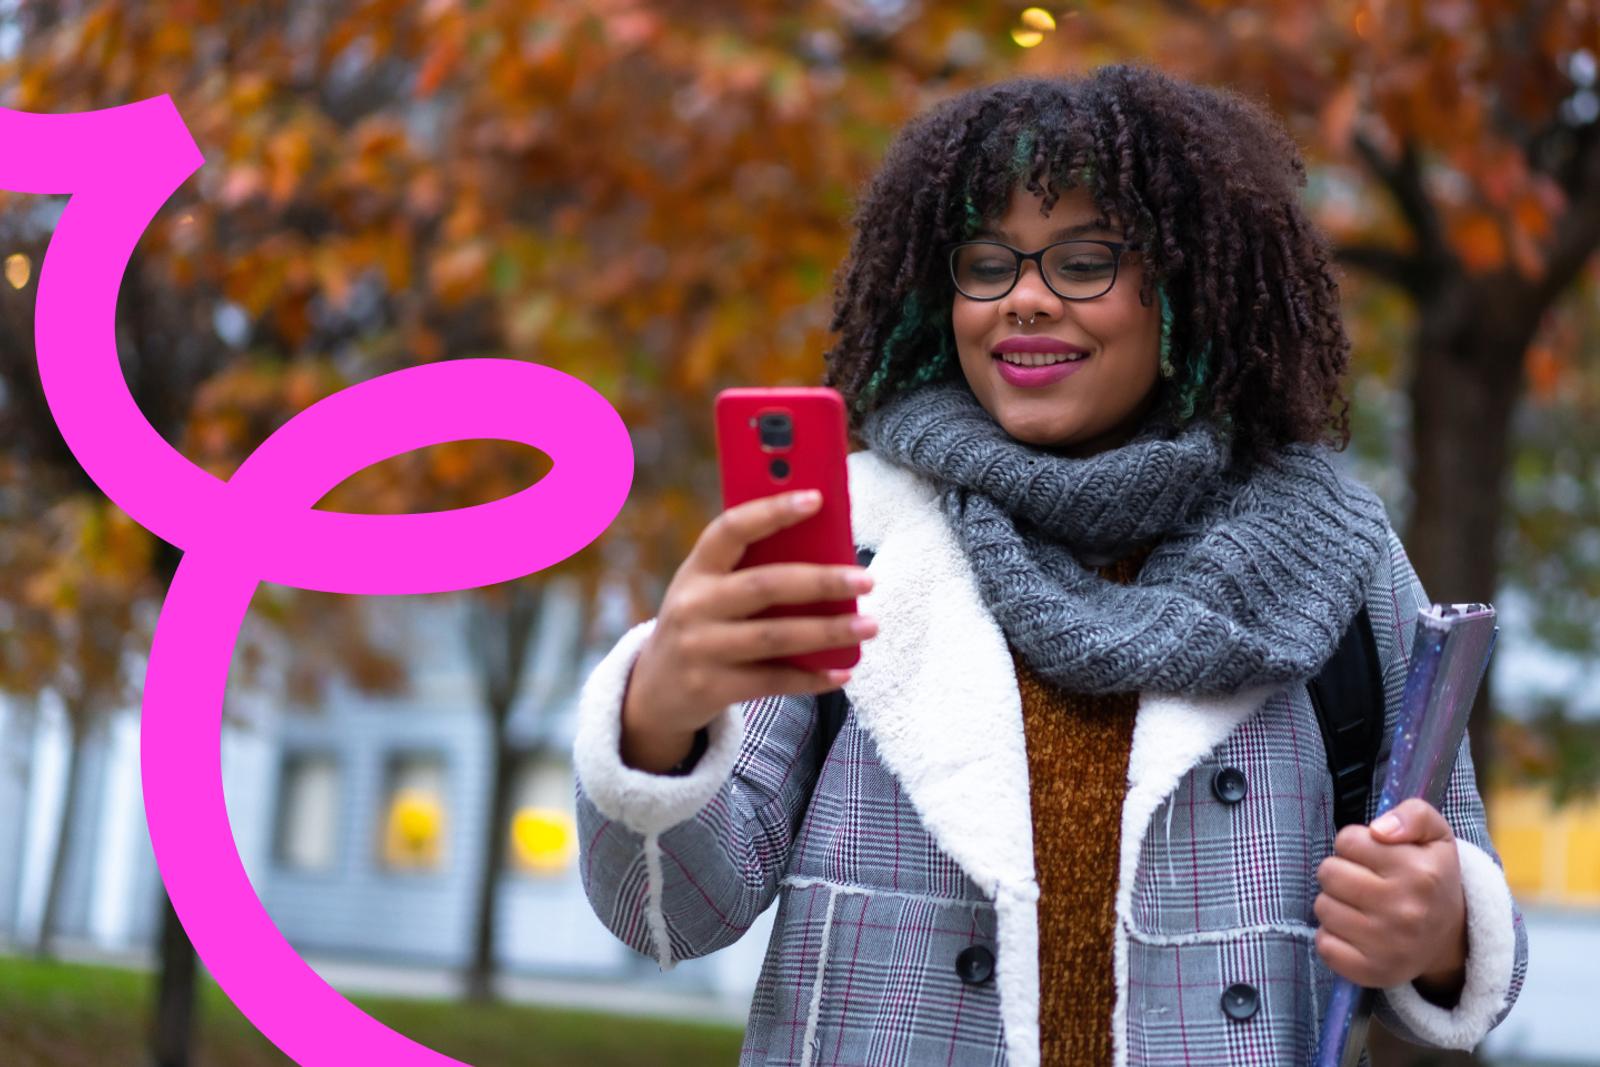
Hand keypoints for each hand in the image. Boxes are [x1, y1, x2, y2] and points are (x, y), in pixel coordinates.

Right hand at [620, 488, 875, 771]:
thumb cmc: (702, 625)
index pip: (731, 528)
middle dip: (821, 581)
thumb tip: (826, 553)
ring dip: (828, 631)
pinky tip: (843, 672)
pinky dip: (812, 677)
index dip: (772, 511)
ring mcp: (700, 648)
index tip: (816, 498)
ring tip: (869, 626)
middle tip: (867, 580)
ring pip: (775, 636)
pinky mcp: (711, 689)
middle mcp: (693, 605)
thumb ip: (752, 570)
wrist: (655, 691)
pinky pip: (773, 681)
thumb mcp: (710, 590)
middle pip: (764, 585)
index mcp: (696, 569)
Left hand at [1313, 798, 1467, 996]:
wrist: (1451, 938)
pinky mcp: (1372, 972)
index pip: (1347, 840)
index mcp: (1420, 872)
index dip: (1356, 844)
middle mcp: (1405, 910)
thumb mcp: (1436, 836)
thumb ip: (1413, 815)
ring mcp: (1389, 945)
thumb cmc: (1432, 878)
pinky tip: (1356, 932)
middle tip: (1364, 881)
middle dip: (1340, 872)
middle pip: (1328, 872)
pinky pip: (1325, 944)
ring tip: (1362, 906)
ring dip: (1336, 903)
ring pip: (1323, 907)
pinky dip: (1333, 936)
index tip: (1375, 856)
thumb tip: (1379, 829)